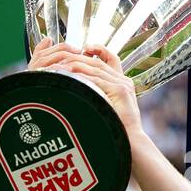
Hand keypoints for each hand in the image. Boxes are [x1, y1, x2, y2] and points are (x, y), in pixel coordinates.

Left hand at [27, 41, 142, 138]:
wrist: (131, 143)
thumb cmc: (117, 131)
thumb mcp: (107, 111)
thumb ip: (98, 99)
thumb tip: (79, 95)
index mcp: (122, 83)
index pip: (112, 58)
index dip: (99, 49)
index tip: (85, 48)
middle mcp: (124, 81)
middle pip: (98, 61)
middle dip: (78, 57)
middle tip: (61, 57)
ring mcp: (123, 85)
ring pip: (95, 68)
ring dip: (75, 65)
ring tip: (59, 66)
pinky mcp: (120, 91)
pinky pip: (96, 79)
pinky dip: (81, 76)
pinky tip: (68, 76)